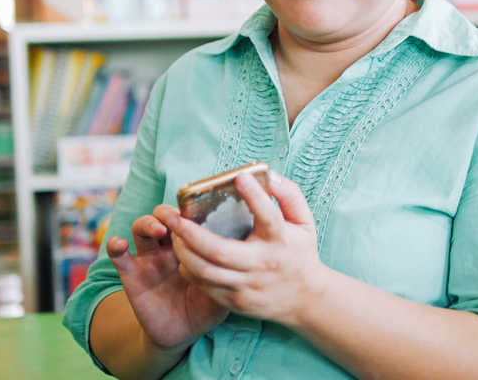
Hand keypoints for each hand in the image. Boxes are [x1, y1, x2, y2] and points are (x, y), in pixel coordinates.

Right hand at [105, 205, 228, 353]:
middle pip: (162, 216)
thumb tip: (245, 259)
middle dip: (167, 212)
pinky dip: (115, 246)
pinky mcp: (132, 275)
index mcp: (192, 246)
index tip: (198, 211)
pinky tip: (120, 245)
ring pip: (141, 228)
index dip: (190, 211)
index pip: (187, 218)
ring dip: (147, 224)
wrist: (181, 334)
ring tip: (157, 230)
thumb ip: (230, 276)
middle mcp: (169, 247)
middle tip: (176, 218)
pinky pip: (120, 257)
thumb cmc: (205, 308)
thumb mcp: (222, 292)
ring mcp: (149, 259)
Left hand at [160, 171, 330, 327]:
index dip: (255, 196)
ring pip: (206, 272)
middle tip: (171, 216)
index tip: (240, 177)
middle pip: (220, 251)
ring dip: (184, 252)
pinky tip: (184, 256)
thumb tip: (269, 176)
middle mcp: (262, 264)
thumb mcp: (304, 221)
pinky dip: (190, 270)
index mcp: (280, 240)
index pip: (268, 217)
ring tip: (174, 235)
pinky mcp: (237, 302)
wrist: (306, 299)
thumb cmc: (300, 252)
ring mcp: (248, 286)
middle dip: (190, 233)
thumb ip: (289, 195)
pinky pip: (206, 287)